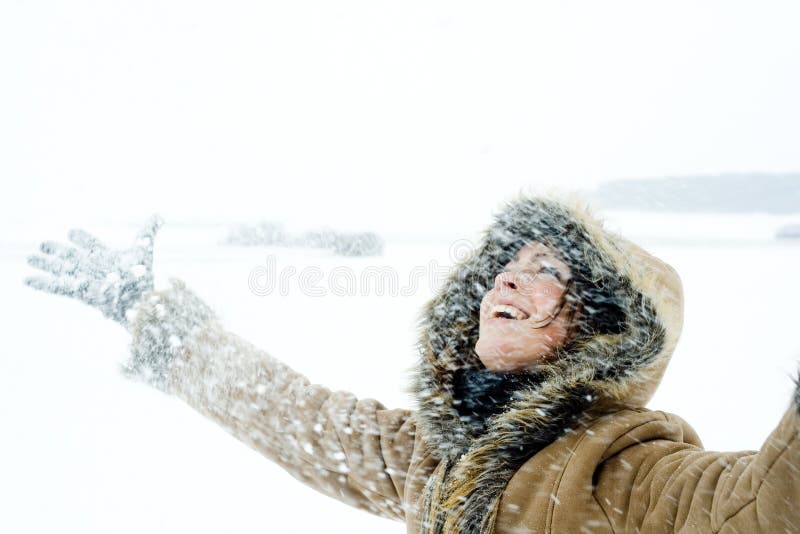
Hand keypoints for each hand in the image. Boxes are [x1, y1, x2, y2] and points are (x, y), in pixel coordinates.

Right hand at [24, 215, 163, 328]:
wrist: (139, 298)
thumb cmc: (142, 275)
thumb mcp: (142, 248)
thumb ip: (148, 230)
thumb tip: (160, 214)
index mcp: (106, 256)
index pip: (91, 245)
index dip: (82, 239)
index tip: (72, 232)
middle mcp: (93, 267)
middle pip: (70, 256)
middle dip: (57, 250)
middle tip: (42, 244)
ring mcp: (85, 279)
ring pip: (61, 269)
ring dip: (46, 264)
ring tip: (30, 259)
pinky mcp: (79, 292)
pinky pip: (57, 287)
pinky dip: (43, 283)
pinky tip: (27, 280)